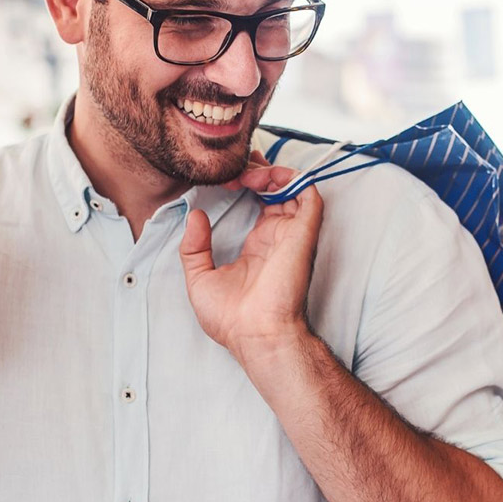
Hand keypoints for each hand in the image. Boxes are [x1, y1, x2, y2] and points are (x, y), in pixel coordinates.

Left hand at [179, 160, 324, 359]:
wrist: (255, 335)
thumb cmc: (231, 318)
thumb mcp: (199, 279)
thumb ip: (194, 248)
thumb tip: (195, 216)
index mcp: (258, 244)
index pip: (259, 200)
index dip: (244, 181)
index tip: (222, 178)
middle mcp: (277, 235)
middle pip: (276, 187)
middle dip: (257, 168)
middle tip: (234, 166)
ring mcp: (291, 233)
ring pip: (293, 185)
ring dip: (271, 170)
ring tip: (247, 174)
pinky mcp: (302, 233)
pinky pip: (308, 194)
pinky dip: (291, 178)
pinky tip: (263, 180)